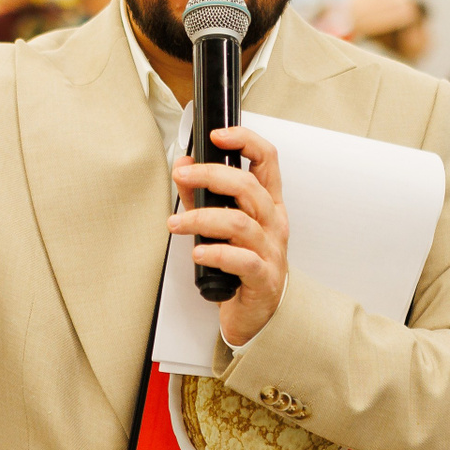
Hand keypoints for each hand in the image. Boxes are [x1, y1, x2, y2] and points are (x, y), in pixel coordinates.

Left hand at [168, 125, 289, 346]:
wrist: (261, 313)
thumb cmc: (244, 267)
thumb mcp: (223, 226)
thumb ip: (202, 196)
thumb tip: (183, 166)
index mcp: (268, 204)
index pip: (267, 160)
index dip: (245, 140)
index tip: (217, 135)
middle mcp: (273, 223)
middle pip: (249, 186)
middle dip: (210, 175)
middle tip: (182, 175)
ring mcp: (270, 251)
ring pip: (240, 223)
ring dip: (202, 218)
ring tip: (177, 223)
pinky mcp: (262, 278)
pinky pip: (242, 261)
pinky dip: (216, 253)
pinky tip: (198, 253)